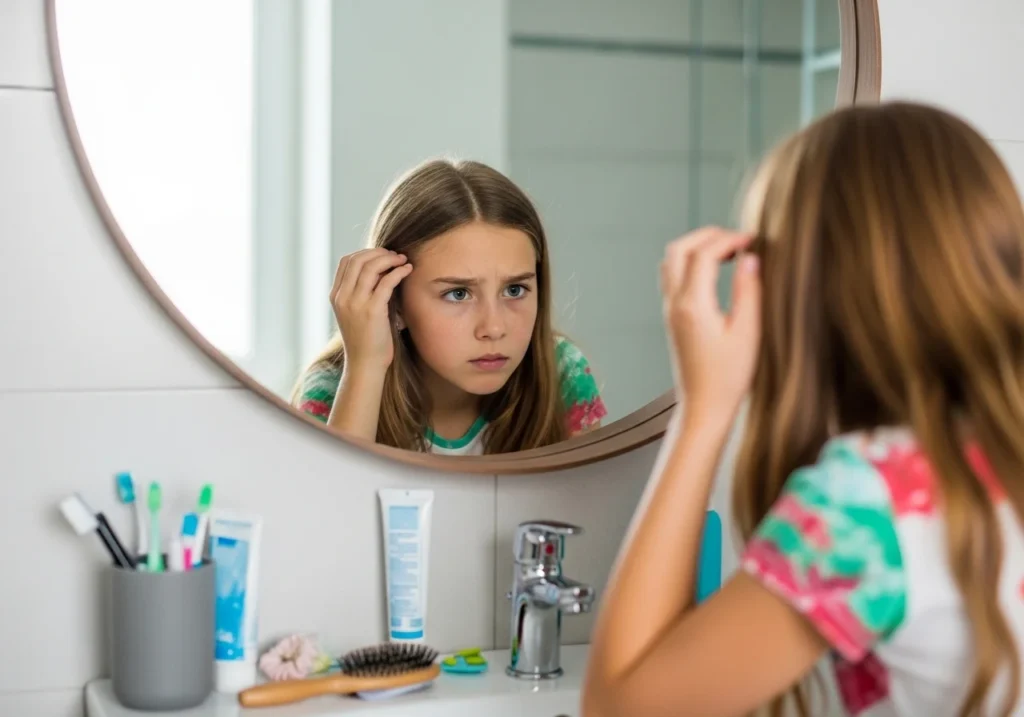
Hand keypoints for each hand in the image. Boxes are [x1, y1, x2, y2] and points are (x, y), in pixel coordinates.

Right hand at [330, 248, 413, 372]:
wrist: (365, 364)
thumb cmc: (365, 339)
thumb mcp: (355, 312)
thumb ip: (360, 292)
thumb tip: (379, 270)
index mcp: (336, 296)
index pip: (347, 261)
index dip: (365, 253)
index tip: (382, 255)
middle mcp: (343, 297)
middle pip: (358, 260)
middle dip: (378, 252)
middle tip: (395, 255)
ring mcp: (356, 304)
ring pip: (371, 267)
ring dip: (389, 259)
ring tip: (402, 260)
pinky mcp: (372, 311)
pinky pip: (386, 282)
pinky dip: (398, 271)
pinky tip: (407, 270)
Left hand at [660, 227, 760, 420]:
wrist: (704, 407)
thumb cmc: (728, 378)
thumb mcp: (747, 333)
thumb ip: (748, 292)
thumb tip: (750, 259)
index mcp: (693, 306)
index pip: (704, 254)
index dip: (729, 239)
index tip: (752, 239)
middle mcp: (675, 304)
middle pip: (678, 249)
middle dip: (707, 235)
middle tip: (737, 238)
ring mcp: (670, 311)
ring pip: (671, 261)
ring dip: (696, 247)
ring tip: (728, 251)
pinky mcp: (672, 318)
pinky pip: (673, 277)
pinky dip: (691, 263)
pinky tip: (717, 272)